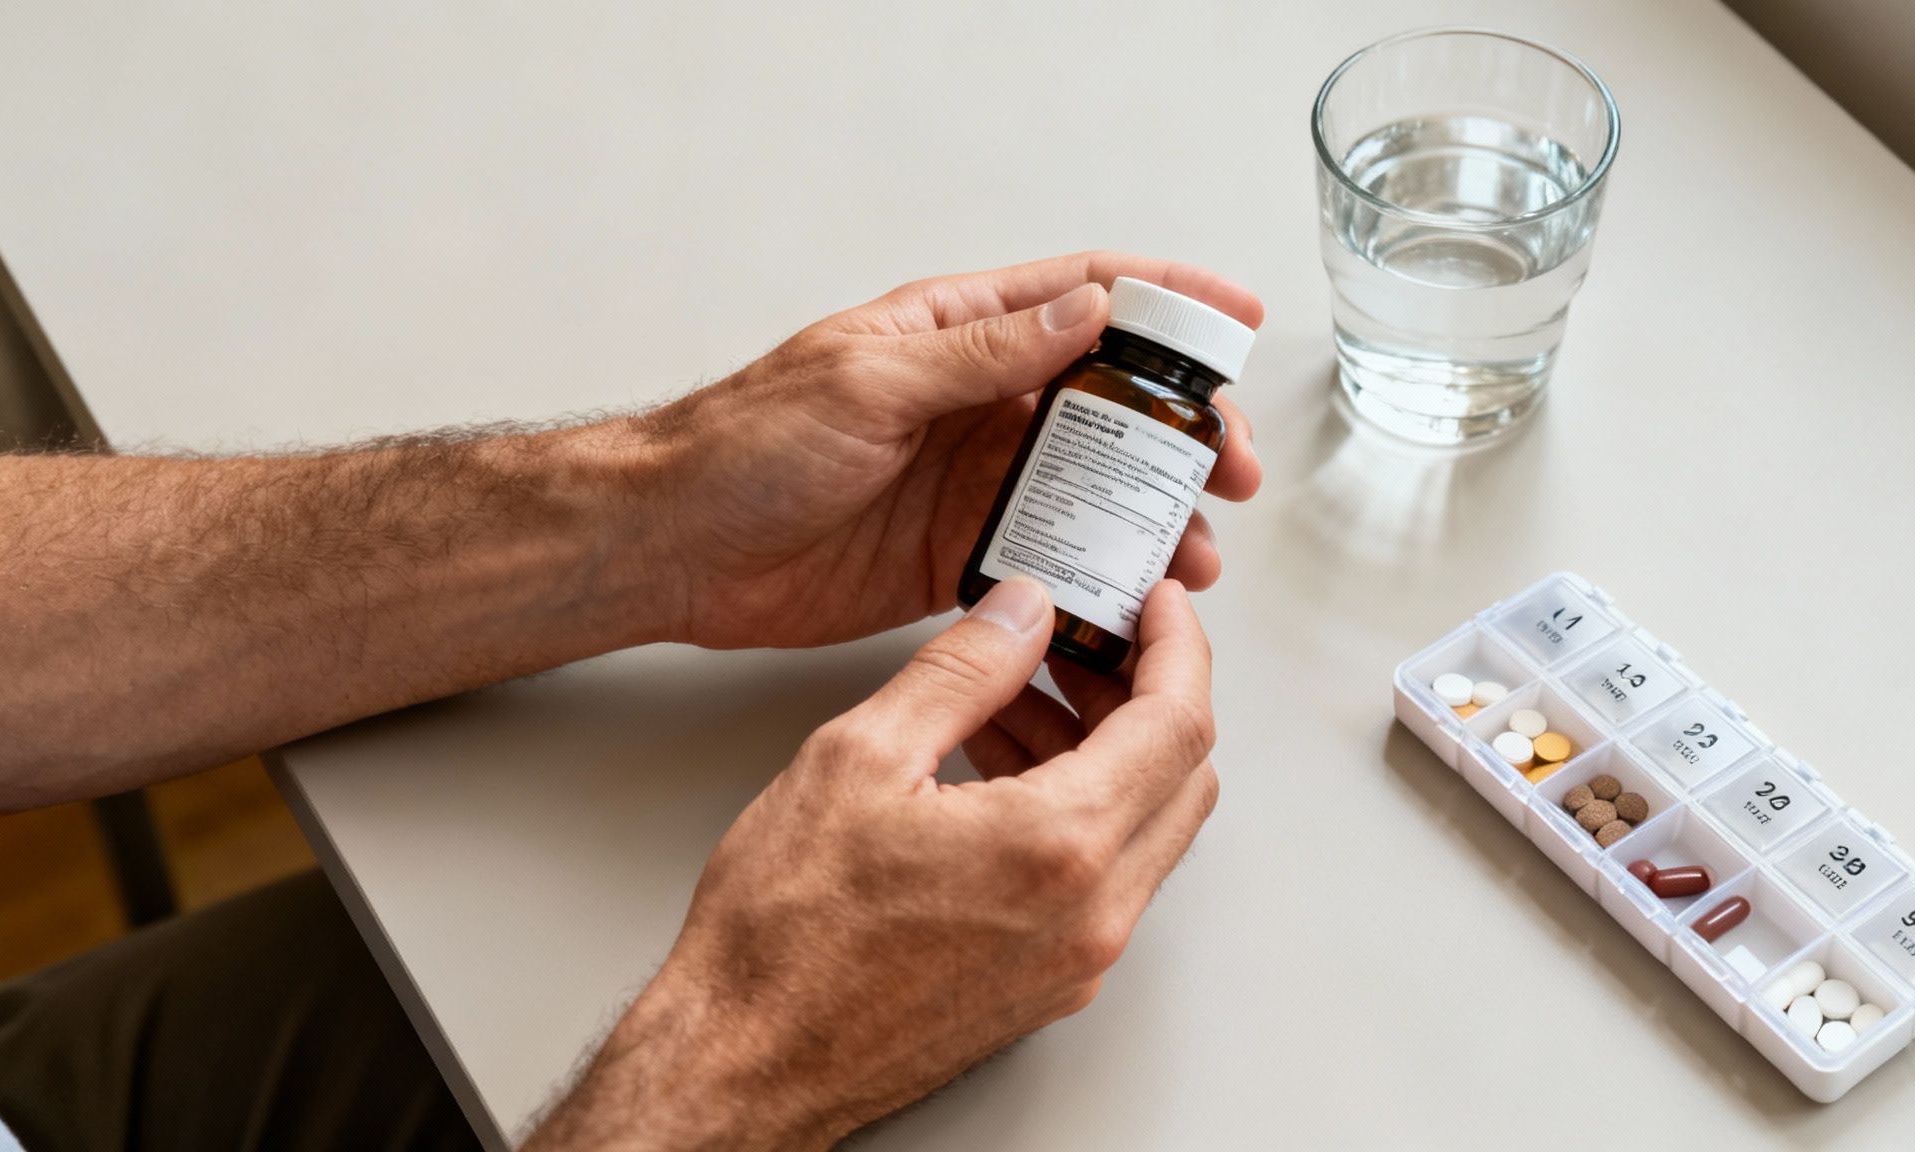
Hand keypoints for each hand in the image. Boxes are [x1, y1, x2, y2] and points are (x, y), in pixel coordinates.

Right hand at [522, 578, 1218, 1148]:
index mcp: (1059, 846)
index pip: (1178, 724)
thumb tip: (1021, 612)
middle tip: (1083, 644)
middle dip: (1146, 693)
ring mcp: (1077, 959)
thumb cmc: (784, 934)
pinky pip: (1105, 877)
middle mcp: (1091, 912)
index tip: (1156, 604)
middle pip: (1182, 776)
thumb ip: (960, 670)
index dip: (1176, 646)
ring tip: (1020, 700)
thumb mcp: (860, 757)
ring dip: (1109, 752)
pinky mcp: (1050, 985)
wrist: (745, 1059)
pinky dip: (1081, 808)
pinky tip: (1004, 773)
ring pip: (1146, 828)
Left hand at [635, 251, 1261, 648]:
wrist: (677, 546)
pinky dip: (1098, 578)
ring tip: (1193, 556)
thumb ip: (979, 353)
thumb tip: (1084, 313)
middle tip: (1230, 472)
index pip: (1083, 297)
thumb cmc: (745, 444)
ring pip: (1091, 492)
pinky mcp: (958, 557)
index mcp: (956, 334)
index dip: (1169, 303)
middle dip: (1182, 434)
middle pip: (1109, 405)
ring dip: (1151, 518)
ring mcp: (971, 482)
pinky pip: (1049, 561)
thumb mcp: (866, 379)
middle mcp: (976, 403)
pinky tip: (1132, 598)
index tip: (1236, 322)